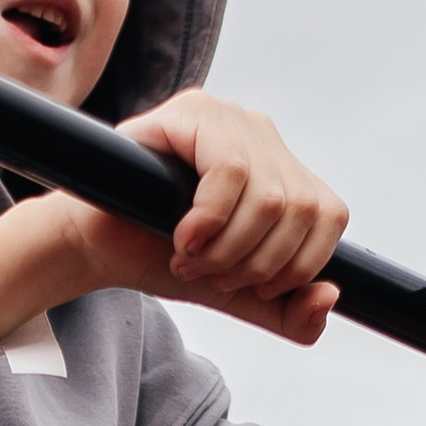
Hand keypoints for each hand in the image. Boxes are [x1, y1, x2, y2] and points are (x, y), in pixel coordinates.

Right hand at [0, 91, 346, 351]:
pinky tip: (183, 237)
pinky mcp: (194, 111)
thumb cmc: (161, 256)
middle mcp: (262, 136)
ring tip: (190, 260)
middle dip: (258, 264)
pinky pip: (233, 171)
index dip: (298, 265)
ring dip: (231, 248)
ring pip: (272, 196)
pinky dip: (211, 221)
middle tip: (210, 275)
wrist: (96, 244)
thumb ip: (289, 313)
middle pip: (303, 209)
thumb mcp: (236, 295)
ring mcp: (230, 118)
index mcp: (281, 169)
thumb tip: (330, 296)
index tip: (249, 287)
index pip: (330, 215)